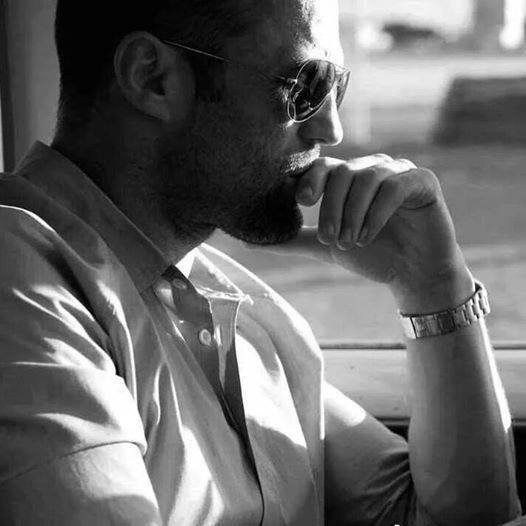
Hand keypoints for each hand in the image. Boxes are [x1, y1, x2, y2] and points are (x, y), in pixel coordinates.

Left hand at [266, 154, 472, 311]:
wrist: (412, 274)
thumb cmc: (370, 255)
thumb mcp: (326, 247)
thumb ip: (293, 240)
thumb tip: (248, 243)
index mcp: (349, 179)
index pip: (323, 166)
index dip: (310, 180)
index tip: (302, 203)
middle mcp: (372, 169)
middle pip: (342, 172)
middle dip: (332, 207)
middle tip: (332, 239)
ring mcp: (398, 172)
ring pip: (366, 178)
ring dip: (353, 214)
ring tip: (351, 242)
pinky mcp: (422, 181)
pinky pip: (393, 186)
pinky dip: (376, 212)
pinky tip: (368, 235)